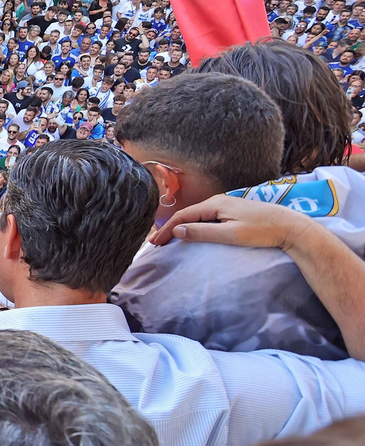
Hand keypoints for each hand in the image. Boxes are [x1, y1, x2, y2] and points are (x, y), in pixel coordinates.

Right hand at [149, 194, 315, 251]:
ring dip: (181, 227)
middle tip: (157, 243)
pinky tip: (192, 233)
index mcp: (215, 204)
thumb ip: (203, 232)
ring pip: (196, 216)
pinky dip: (194, 226)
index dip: (166, 229)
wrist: (291, 227)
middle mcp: (218, 202)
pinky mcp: (233, 212)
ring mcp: (226, 206)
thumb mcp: (231, 234)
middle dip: (170, 228)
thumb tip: (177, 230)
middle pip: (187, 215)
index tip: (154, 243)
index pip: (183, 216)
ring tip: (170, 239)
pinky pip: (206, 218)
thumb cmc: (262, 231)